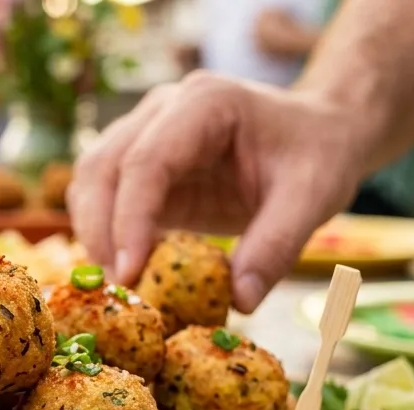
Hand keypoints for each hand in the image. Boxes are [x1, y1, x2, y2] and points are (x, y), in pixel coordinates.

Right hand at [67, 72, 366, 311]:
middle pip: (104, 166)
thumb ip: (276, 246)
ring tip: (119, 283)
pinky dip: (104, 232)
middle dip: (101, 231)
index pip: (147, 161)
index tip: (129, 275)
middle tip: (118, 290)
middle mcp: (164, 110)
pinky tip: (125, 269)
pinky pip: (104, 195)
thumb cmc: (319, 155)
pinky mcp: (144, 165)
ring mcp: (147, 132)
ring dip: (94, 232)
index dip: (130, 220)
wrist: (320, 132)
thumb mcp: (312, 198)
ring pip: (92, 178)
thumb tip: (240, 302)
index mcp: (206, 103)